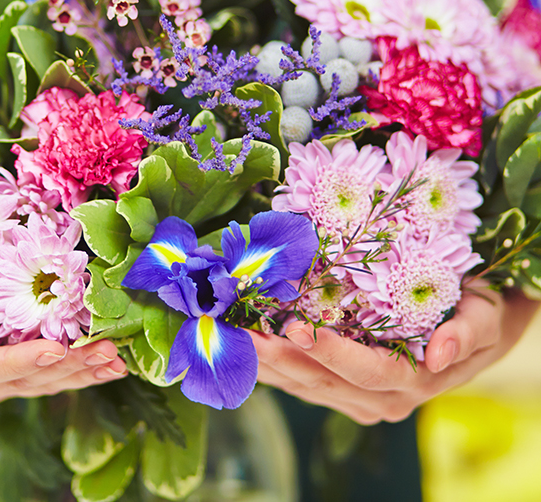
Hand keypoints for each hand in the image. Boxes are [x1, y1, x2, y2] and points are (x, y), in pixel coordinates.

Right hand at [0, 279, 126, 408]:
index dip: (18, 363)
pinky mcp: (4, 369)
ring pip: (40, 383)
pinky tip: (108, 363)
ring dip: (80, 372)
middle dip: (66, 368)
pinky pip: (44, 375)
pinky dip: (76, 369)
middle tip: (107, 352)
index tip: (55, 350)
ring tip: (116, 358)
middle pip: (21, 381)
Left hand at [252, 284, 538, 424]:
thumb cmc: (476, 313)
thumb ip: (467, 334)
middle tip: (241, 329)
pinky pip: (297, 382)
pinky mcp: (338, 391)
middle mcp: (381, 399)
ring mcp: (355, 399)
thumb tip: (438, 353)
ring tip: (228, 333)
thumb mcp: (483, 316)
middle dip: (278, 355)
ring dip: (262, 361)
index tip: (296, 326)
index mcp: (413, 381)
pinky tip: (240, 344)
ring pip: (301, 384)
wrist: (470, 329)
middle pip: (321, 380)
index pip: (365, 370)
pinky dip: (267, 364)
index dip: (330, 351)